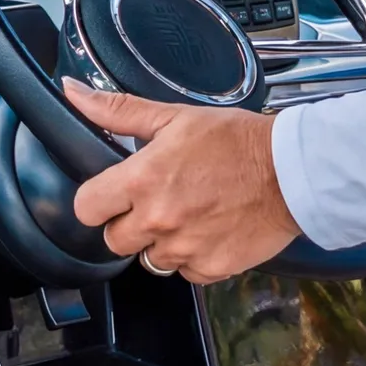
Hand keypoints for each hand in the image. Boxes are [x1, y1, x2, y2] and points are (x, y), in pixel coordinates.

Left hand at [63, 81, 297, 282]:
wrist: (292, 171)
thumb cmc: (235, 140)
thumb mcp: (172, 116)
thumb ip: (117, 110)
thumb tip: (73, 93)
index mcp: (141, 180)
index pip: (85, 209)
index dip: (95, 201)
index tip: (109, 194)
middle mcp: (158, 220)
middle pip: (113, 240)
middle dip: (127, 223)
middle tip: (152, 202)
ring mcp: (185, 249)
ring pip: (149, 259)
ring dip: (160, 242)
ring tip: (184, 214)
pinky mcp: (212, 268)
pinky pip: (185, 272)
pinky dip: (192, 257)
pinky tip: (207, 230)